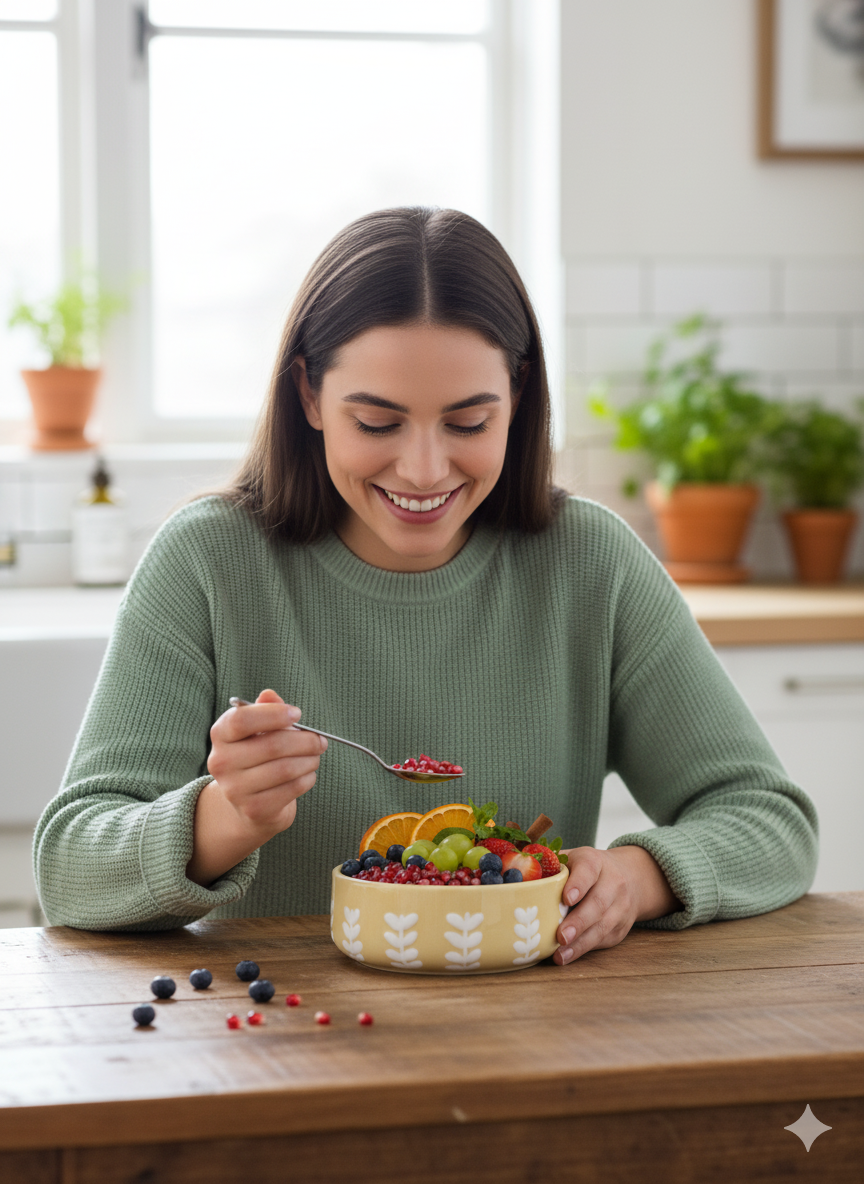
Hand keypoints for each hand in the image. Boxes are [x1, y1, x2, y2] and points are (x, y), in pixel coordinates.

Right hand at [186, 690, 326, 885]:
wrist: (247, 803)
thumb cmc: (257, 756)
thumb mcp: (258, 730)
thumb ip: (265, 710)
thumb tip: (270, 695)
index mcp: (220, 734)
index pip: (241, 720)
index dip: (273, 715)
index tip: (297, 714)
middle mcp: (221, 762)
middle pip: (272, 745)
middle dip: (305, 741)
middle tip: (320, 740)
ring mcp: (235, 789)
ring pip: (284, 769)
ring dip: (309, 760)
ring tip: (315, 756)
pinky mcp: (254, 810)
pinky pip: (290, 789)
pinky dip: (307, 779)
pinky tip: (308, 774)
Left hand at [553, 845, 679, 965]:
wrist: (630, 876)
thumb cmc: (588, 868)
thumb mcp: (572, 857)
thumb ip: (549, 864)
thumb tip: (518, 875)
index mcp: (596, 861)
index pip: (588, 869)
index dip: (578, 884)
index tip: (566, 898)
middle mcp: (613, 882)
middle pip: (598, 902)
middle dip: (579, 921)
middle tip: (560, 935)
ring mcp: (622, 906)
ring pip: (604, 926)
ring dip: (581, 943)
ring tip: (560, 954)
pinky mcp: (623, 926)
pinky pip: (605, 939)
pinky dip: (586, 950)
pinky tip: (567, 956)